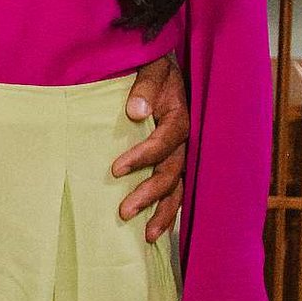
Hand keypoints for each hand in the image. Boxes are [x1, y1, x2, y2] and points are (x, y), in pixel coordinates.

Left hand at [114, 52, 188, 241]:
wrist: (162, 64)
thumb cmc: (152, 66)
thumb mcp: (150, 67)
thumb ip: (144, 87)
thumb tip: (134, 113)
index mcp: (180, 115)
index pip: (164, 141)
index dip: (143, 156)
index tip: (116, 170)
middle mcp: (185, 138)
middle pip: (172, 171)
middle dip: (150, 193)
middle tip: (124, 211)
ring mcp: (183, 152)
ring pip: (178, 187)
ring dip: (164, 212)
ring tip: (147, 236)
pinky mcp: (176, 160)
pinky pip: (177, 189)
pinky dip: (168, 210)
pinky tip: (155, 230)